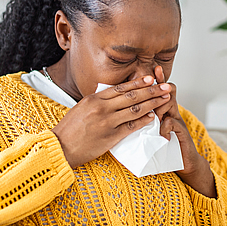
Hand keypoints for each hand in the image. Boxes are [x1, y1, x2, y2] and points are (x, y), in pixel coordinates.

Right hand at [51, 76, 170, 168]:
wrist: (61, 147)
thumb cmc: (69, 129)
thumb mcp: (81, 108)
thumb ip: (98, 101)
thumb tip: (114, 96)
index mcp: (94, 98)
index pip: (120, 88)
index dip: (138, 82)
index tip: (151, 78)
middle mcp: (102, 107)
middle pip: (132, 96)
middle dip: (151, 90)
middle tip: (165, 86)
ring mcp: (107, 122)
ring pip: (135, 109)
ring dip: (152, 103)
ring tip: (164, 100)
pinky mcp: (111, 136)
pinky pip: (131, 126)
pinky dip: (143, 121)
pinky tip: (153, 117)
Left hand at [154, 66, 216, 197]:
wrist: (184, 162)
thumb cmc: (164, 147)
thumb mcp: (150, 131)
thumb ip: (142, 121)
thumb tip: (123, 114)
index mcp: (162, 110)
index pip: (157, 91)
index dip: (155, 80)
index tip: (150, 70)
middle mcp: (171, 112)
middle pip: (166, 92)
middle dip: (158, 86)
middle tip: (153, 80)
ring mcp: (177, 121)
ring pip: (170, 104)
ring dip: (160, 108)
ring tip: (156, 116)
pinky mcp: (182, 132)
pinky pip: (173, 123)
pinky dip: (166, 127)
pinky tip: (162, 134)